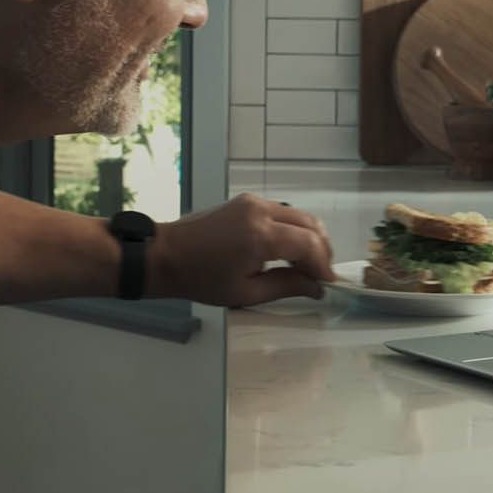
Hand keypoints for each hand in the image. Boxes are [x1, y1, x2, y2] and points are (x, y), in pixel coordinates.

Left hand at [146, 193, 334, 306]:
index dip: (323, 265)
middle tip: (320, 274)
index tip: (327, 284)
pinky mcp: (247, 201)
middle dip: (322, 250)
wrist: (165, 255)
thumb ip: (286, 287)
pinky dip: (294, 229)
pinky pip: (283, 211)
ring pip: (299, 215)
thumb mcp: (245, 292)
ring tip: (306, 265)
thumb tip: (316, 287)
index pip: (310, 244)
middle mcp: (261, 211)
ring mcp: (253, 201)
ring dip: (310, 238)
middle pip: (311, 224)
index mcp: (260, 236)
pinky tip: (288, 250)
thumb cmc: (201, 280)